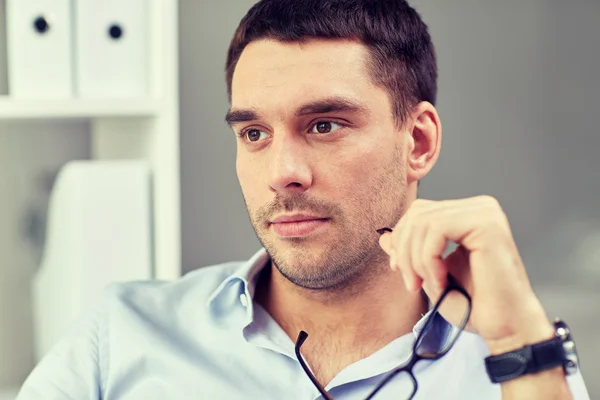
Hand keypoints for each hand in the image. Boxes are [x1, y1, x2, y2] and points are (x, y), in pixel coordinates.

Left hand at [378, 195, 554, 352]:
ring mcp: (485, 213)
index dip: (401, 239)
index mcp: (467, 215)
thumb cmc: (473, 305)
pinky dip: (429, 259)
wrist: (505, 328)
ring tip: (429, 284)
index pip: (419, 211)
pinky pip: (437, 229)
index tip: (398, 269)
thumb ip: (409, 252)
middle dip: (405, 251)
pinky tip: (442, 280)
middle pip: (418, 213)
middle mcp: (479, 207)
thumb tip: (384, 237)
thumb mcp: (429, 274)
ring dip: (416, 259)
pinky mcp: (487, 224)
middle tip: (412, 284)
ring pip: (423, 221)